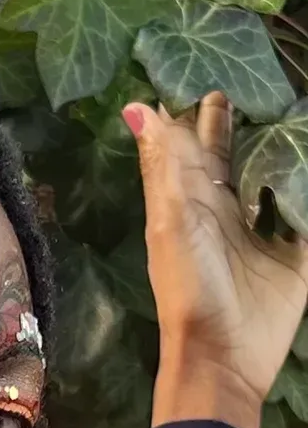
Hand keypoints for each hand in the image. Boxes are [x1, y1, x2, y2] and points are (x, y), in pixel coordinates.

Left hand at [122, 92, 307, 427]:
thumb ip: (164, 165)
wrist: (225, 356)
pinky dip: (305, 191)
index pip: (195, 145)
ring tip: (291, 112)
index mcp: (193, 202)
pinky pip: (304, 211)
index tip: (207, 71)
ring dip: (282, 150)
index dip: (199, 112)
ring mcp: (263, 232)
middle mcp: (227, 212)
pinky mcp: (297, 254)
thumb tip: (136, 106)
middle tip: (250, 85)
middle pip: (235, 157)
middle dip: (241, 123)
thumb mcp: (172, 222)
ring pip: (274, 178)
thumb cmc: (190, 288)